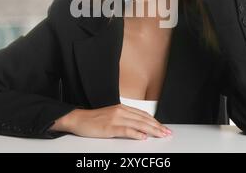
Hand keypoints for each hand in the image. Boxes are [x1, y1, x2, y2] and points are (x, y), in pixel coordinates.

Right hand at [50, 104, 171, 139]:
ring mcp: (115, 119)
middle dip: (157, 126)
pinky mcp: (109, 127)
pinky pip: (125, 130)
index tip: (163, 127)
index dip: (155, 121)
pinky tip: (142, 137)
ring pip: (138, 124)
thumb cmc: (93, 119)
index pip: (143, 115)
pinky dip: (135, 133)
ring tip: (161, 135)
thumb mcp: (112, 116)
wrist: (77, 119)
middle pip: (143, 119)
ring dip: (151, 130)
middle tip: (167, 132)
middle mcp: (120, 111)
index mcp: (122, 108)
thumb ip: (125, 119)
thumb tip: (139, 126)